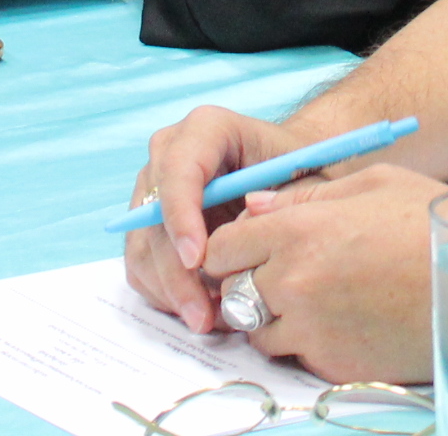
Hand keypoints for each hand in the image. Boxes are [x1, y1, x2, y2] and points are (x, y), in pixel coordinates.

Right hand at [120, 103, 314, 325]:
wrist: (287, 172)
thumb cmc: (300, 172)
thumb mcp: (305, 177)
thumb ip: (284, 199)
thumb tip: (249, 217)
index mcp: (207, 129)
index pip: (178, 169)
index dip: (181, 215)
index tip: (197, 259)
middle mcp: (169, 152)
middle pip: (152, 216)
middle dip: (175, 271)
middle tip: (203, 314)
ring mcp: (154, 188)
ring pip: (142, 245)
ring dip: (170, 289)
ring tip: (209, 319)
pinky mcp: (149, 222)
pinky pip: (142, 263)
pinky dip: (165, 292)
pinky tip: (200, 309)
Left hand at [200, 166, 447, 383]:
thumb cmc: (432, 224)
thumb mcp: (373, 184)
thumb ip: (305, 195)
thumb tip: (255, 205)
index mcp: (298, 229)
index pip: (223, 247)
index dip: (231, 248)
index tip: (248, 250)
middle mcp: (293, 282)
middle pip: (232, 291)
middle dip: (247, 283)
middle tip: (280, 276)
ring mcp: (310, 329)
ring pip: (257, 332)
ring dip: (273, 319)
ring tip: (316, 302)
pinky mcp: (331, 365)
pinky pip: (294, 357)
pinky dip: (305, 344)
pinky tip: (340, 323)